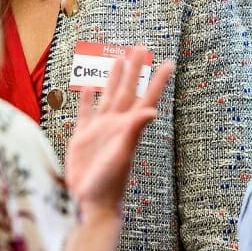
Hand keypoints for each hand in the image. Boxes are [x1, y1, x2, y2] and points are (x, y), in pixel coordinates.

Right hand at [64, 48, 173, 216]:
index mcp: (128, 126)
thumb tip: (151, 110)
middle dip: (134, 69)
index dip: (157, 81)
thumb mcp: (123, 154)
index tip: (168, 63)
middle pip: (127, 90)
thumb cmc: (110, 183)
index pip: (145, 97)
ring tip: (119, 59)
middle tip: (140, 48)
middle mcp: (116, 124)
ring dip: (114, 78)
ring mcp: (100, 129)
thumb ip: (134, 131)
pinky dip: (88, 98)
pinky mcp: (83, 137)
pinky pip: (86, 112)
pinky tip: (89, 86)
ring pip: (108, 96)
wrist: (90, 202)